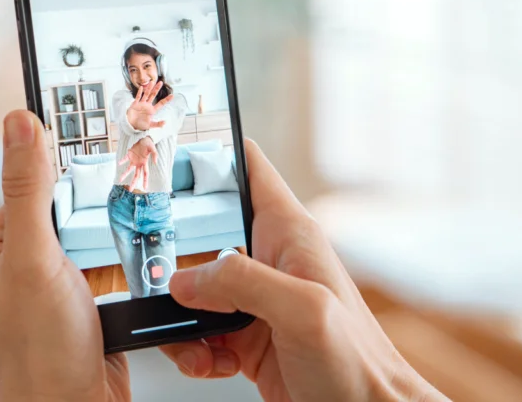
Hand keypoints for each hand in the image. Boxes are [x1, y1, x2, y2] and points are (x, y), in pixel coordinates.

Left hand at [0, 111, 129, 401]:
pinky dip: (130, 262)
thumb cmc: (38, 355)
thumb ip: (28, 190)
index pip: (32, 181)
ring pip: (96, 233)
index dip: (66, 163)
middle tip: (128, 189)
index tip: (100, 133)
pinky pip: (113, 262)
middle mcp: (19, 261)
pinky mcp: (86, 300)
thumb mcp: (32, 260)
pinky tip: (137, 267)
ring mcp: (54, 282)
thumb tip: (18, 121)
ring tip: (132, 238)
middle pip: (69, 205)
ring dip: (118, 235)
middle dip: (99, 204)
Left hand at [119, 137, 156, 191]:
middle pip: (136, 175)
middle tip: (130, 190)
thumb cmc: (149, 143)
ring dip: (124, 174)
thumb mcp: (153, 148)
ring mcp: (134, 160)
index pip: (145, 174)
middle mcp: (139, 163)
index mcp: (145, 163)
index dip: (145, 181)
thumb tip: (155, 162)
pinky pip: (125, 159)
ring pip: (129, 169)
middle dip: (134, 182)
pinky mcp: (129, 155)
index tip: (145, 188)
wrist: (144, 138)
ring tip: (120, 179)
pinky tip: (119, 163)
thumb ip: (155, 155)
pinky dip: (122, 161)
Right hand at [125, 81, 172, 130]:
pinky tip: (142, 87)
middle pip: (153, 95)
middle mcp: (148, 105)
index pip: (161, 103)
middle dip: (157, 89)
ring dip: (149, 88)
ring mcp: (141, 104)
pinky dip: (140, 92)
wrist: (131, 125)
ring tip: (152, 82)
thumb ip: (157, 124)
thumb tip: (165, 122)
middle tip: (161, 82)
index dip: (166, 100)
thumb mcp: (150, 125)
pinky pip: (138, 97)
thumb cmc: (140, 125)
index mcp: (152, 110)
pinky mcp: (135, 104)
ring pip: (146, 94)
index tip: (172, 95)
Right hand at [158, 140, 447, 401]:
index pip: (247, 167)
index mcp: (290, 234)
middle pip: (202, 232)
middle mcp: (270, 260)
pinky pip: (200, 331)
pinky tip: (210, 362)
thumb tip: (187, 279)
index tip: (167, 156)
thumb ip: (243, 282)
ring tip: (194, 341)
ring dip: (180, 316)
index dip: (208, 153)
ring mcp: (257, 300)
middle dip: (174, 255)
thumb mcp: (303, 312)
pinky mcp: (247, 338)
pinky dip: (193, 349)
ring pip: (193, 288)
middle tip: (160, 278)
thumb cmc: (361, 368)